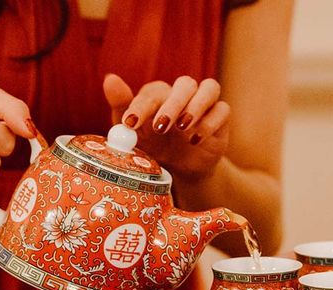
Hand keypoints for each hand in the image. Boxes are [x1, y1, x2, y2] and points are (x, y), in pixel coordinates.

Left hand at [103, 73, 229, 179]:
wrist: (182, 168)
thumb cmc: (155, 146)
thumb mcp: (135, 133)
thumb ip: (122, 107)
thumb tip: (110, 79)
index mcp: (161, 94)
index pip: (153, 91)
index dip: (141, 106)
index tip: (130, 124)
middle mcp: (185, 94)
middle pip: (185, 84)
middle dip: (172, 105)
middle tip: (161, 127)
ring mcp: (206, 104)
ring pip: (209, 88)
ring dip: (196, 106)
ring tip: (183, 128)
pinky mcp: (222, 119)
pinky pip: (223, 111)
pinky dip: (210, 123)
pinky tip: (195, 140)